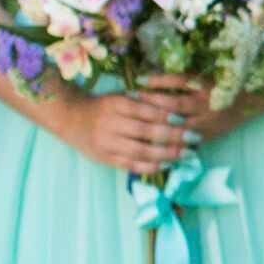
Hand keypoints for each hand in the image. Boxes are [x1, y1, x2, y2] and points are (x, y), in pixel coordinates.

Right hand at [71, 85, 202, 179]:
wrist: (69, 119)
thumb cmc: (102, 106)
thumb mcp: (119, 96)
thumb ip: (143, 101)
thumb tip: (175, 107)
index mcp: (115, 104)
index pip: (145, 110)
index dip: (167, 116)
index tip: (185, 119)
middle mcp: (110, 123)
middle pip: (146, 132)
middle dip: (174, 136)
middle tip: (194, 138)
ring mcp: (106, 143)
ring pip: (141, 151)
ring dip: (167, 154)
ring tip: (186, 154)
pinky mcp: (105, 158)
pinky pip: (131, 165)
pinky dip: (151, 166)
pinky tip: (167, 164)